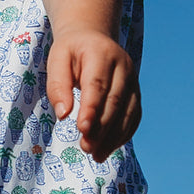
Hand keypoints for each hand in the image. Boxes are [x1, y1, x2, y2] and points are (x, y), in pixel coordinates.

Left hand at [46, 28, 141, 163]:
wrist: (93, 38)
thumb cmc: (71, 51)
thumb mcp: (57, 59)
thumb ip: (57, 85)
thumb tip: (63, 114)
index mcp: (101, 53)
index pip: (98, 84)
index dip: (92, 108)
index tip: (82, 129)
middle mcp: (123, 66)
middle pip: (115, 101)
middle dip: (101, 127)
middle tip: (85, 147)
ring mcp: (133, 79)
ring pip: (129, 112)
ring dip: (113, 137)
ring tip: (95, 155)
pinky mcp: (136, 92)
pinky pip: (134, 116)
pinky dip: (123, 135)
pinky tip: (108, 148)